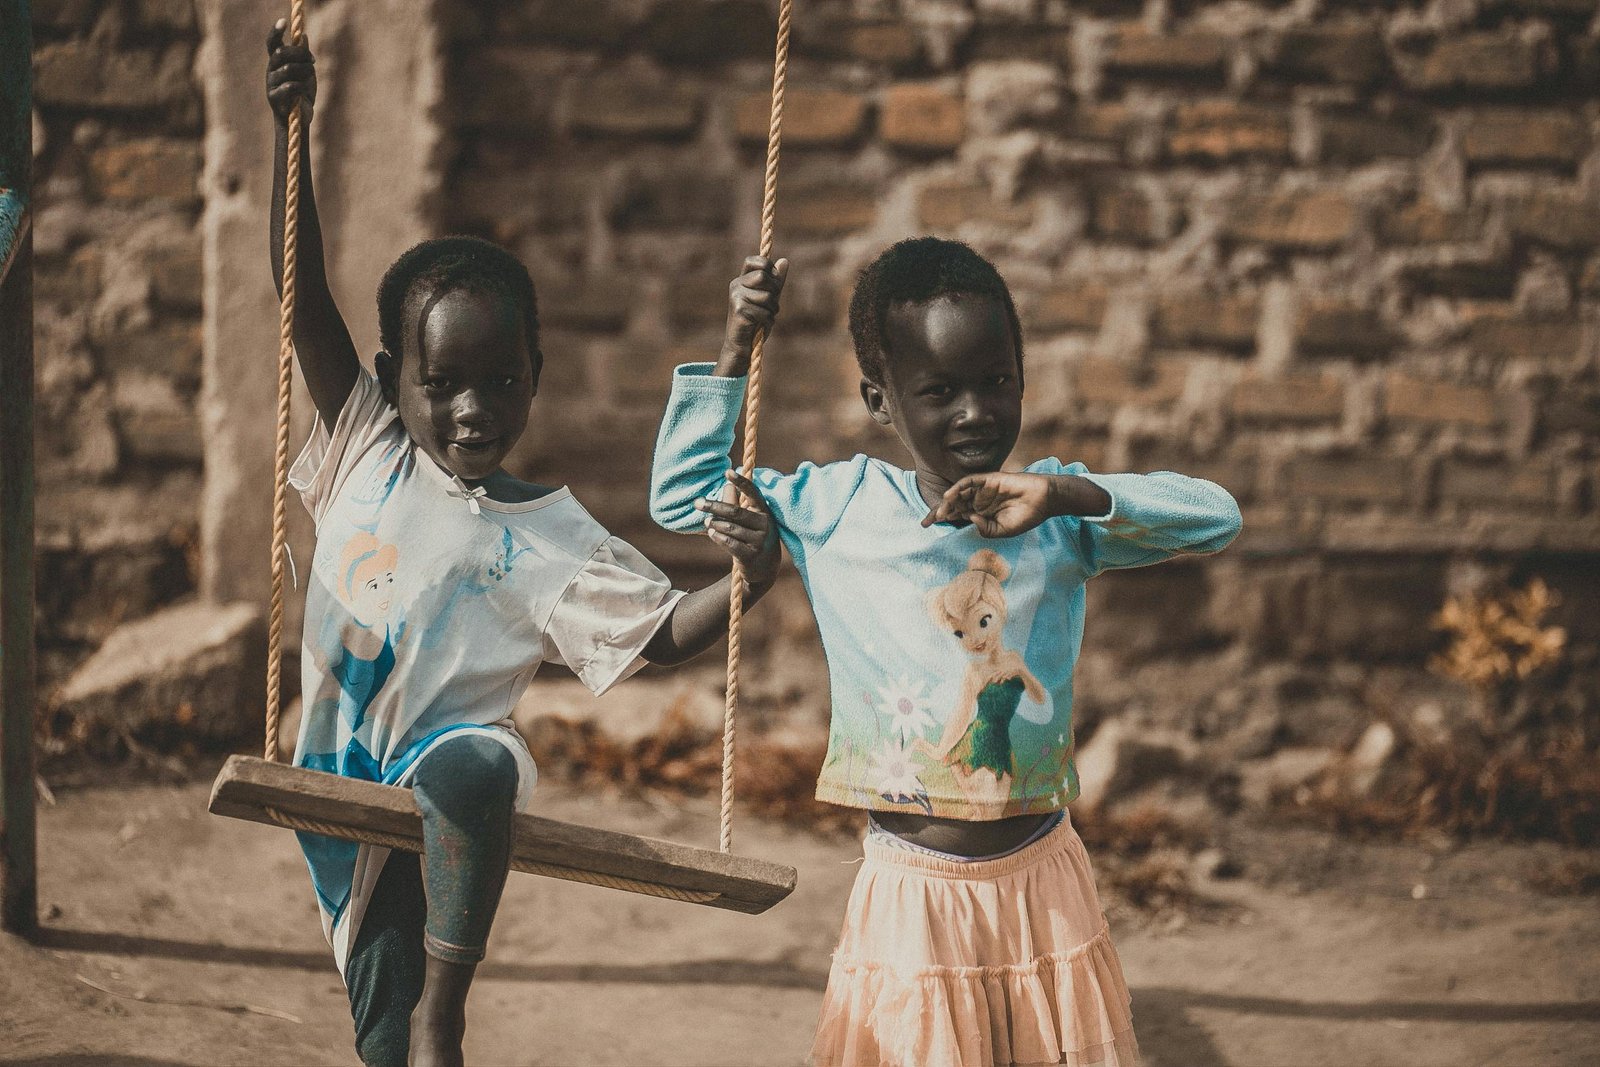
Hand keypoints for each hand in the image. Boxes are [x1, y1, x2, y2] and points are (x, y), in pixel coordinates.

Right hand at [266, 19, 315, 123]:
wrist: (299, 120)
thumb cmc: (302, 94)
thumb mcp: (307, 73)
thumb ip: (304, 57)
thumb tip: (304, 37)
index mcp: (277, 63)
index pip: (272, 44)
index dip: (275, 32)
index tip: (283, 21)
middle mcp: (271, 70)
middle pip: (280, 53)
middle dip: (299, 53)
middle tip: (312, 59)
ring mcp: (270, 84)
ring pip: (287, 68)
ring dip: (304, 69)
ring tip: (311, 75)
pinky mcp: (274, 97)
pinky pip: (290, 86)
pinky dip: (301, 85)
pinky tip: (304, 91)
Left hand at [695, 469, 782, 590]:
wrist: (765, 567)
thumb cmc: (753, 536)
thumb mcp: (749, 519)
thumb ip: (737, 503)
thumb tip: (727, 484)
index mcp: (764, 511)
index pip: (753, 493)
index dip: (741, 482)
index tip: (728, 472)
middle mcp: (764, 524)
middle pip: (735, 512)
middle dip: (714, 506)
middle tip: (697, 502)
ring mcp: (759, 541)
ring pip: (730, 528)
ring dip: (715, 524)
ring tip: (706, 522)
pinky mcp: (750, 555)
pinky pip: (729, 543)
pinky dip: (717, 537)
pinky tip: (711, 533)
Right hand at [715, 256, 788, 376]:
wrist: (742, 347)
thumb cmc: (756, 322)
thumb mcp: (769, 299)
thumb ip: (776, 281)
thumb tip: (785, 261)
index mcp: (742, 280)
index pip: (754, 260)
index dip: (767, 266)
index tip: (771, 282)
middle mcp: (736, 285)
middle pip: (763, 276)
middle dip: (774, 292)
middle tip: (770, 305)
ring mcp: (736, 297)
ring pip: (766, 296)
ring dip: (772, 309)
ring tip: (764, 318)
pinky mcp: (739, 310)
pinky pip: (764, 311)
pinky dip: (767, 321)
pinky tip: (759, 326)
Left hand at [921, 472, 1055, 537]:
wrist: (1043, 501)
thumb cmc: (1025, 517)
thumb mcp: (1003, 530)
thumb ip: (985, 529)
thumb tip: (969, 520)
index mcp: (981, 513)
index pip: (957, 515)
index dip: (942, 519)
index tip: (926, 526)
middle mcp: (979, 501)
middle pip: (954, 505)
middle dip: (940, 512)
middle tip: (927, 521)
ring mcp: (983, 490)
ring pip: (960, 494)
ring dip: (948, 502)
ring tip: (940, 512)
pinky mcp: (989, 480)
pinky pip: (970, 481)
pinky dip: (959, 487)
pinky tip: (950, 496)